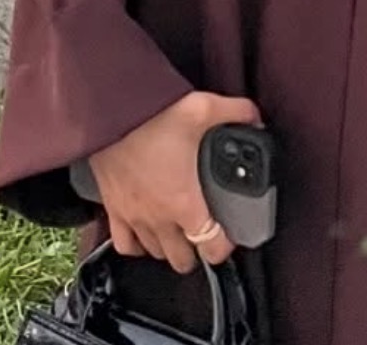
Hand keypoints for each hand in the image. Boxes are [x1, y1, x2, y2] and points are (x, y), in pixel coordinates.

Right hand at [88, 91, 261, 273]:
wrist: (111, 114)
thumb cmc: (153, 115)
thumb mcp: (205, 108)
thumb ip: (237, 113)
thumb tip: (256, 117)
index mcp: (185, 201)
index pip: (210, 245)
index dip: (225, 247)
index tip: (230, 236)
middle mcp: (159, 218)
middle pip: (182, 258)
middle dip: (198, 252)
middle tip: (206, 233)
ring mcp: (133, 217)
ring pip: (155, 253)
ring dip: (170, 248)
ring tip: (180, 233)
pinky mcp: (113, 210)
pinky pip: (124, 244)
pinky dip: (136, 246)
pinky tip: (145, 235)